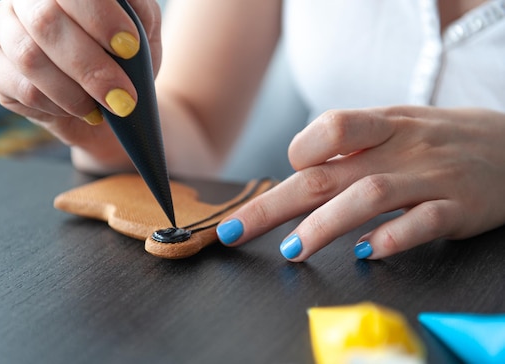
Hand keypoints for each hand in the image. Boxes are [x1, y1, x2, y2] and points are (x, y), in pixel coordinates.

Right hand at [0, 0, 161, 166]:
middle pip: (45, 22)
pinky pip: (26, 91)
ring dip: (76, 91)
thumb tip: (127, 13)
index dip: (100, 17)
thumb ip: (138, 10)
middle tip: (124, 95)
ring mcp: (2, 32)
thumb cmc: (126, 56)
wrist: (113, 99)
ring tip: (109, 107)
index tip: (130, 46)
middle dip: (91, 65)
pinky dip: (62, 106)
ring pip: (30, 59)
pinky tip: (84, 110)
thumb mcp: (143, 28)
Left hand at [216, 106, 504, 260]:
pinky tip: (364, 253)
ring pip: (368, 196)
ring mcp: (430, 178)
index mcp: (382, 126)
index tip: (285, 173)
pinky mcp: (458, 208)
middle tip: (236, 231)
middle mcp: (400, 149)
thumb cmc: (440, 140)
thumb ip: (350, 149)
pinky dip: (389, 239)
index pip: (329, 128)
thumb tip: (297, 173)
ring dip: (323, 225)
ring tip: (293, 251)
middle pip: (326, 173)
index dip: (299, 152)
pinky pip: (420, 223)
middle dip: (274, 205)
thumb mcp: (396, 128)